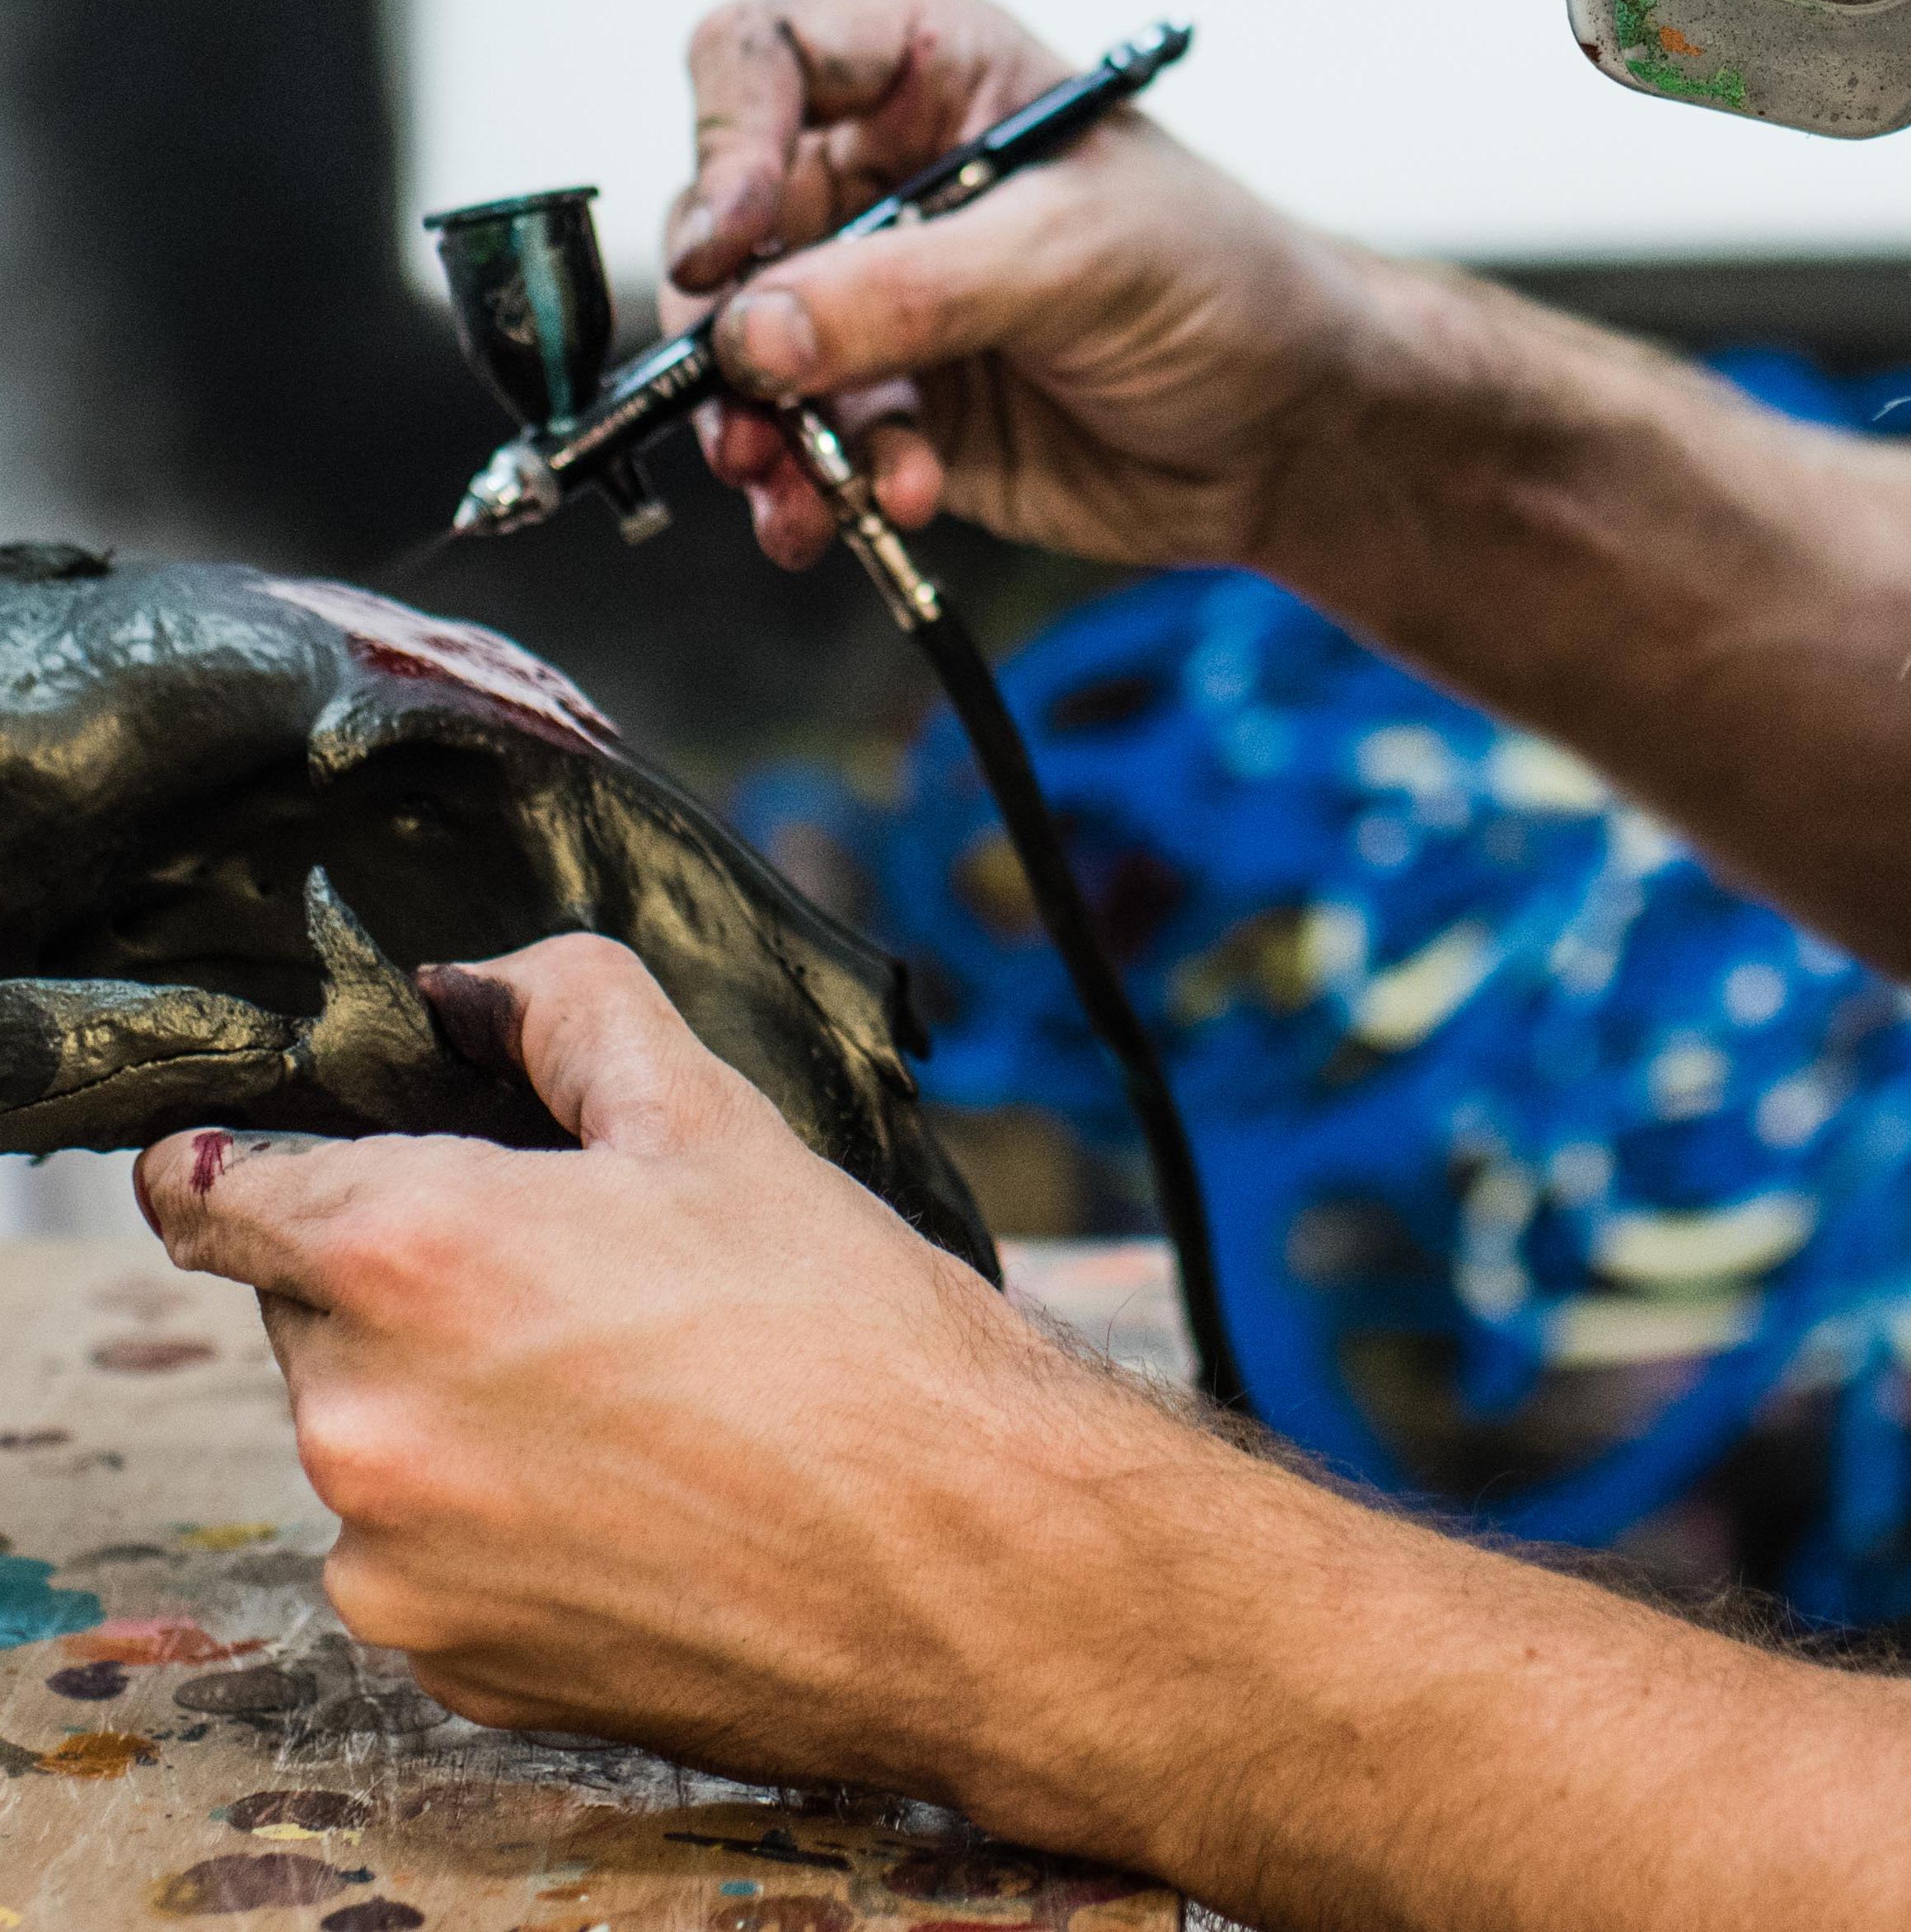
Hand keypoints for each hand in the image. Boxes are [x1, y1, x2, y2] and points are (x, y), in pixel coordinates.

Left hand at [132, 934, 1192, 1805]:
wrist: (965, 1562)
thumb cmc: (847, 1331)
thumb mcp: (707, 1112)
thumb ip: (560, 1007)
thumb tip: (469, 986)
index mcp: (407, 1254)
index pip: (203, 1191)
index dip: (244, 1157)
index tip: (291, 1157)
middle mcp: (362, 1420)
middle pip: (311, 1307)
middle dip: (409, 1276)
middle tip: (577, 1271)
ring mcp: (395, 1563)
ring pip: (371, 1433)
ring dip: (453, 1399)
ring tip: (631, 1392)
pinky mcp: (450, 1666)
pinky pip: (422, 1553)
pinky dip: (495, 1515)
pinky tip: (633, 1491)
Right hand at [661, 0, 1386, 572]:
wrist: (1298, 433)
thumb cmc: (1225, 285)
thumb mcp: (1076, 259)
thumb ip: (910, 291)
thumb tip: (752, 331)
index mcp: (932, 73)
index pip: (761, 59)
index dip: (721, 143)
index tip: (726, 247)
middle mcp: (886, 173)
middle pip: (726, 222)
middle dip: (725, 324)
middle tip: (748, 408)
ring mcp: (879, 295)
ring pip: (745, 348)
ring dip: (755, 426)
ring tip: (795, 489)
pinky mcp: (893, 403)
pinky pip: (803, 440)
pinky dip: (815, 486)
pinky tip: (875, 512)